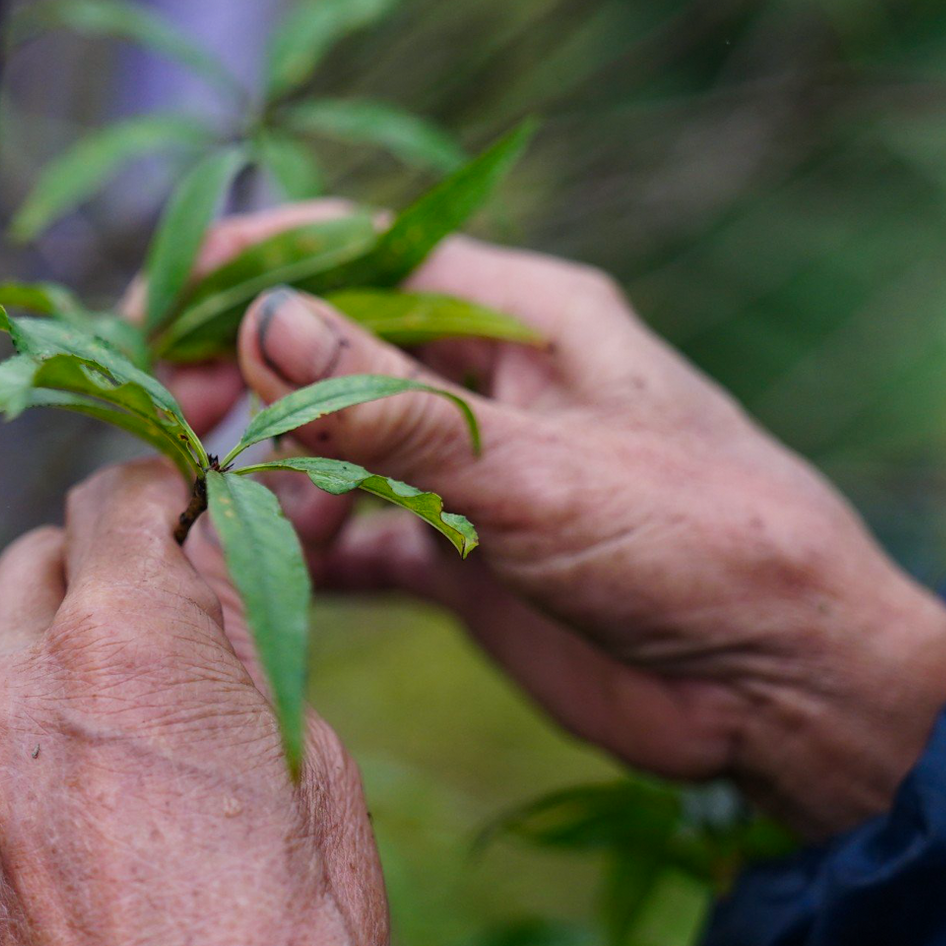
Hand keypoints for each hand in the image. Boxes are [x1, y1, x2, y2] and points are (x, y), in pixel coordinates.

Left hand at [0, 461, 385, 945]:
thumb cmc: (294, 942)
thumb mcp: (309, 756)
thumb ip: (242, 637)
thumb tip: (210, 568)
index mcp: (121, 638)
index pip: (118, 496)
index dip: (164, 494)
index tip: (187, 510)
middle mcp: (7, 689)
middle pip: (35, 564)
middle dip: (97, 573)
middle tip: (162, 621)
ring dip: (52, 676)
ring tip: (129, 753)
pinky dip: (21, 774)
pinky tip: (89, 845)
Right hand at [170, 204, 945, 839]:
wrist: (787, 689)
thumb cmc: (701, 542)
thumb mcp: (539, 471)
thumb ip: (392, 410)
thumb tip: (261, 321)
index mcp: (521, 317)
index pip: (361, 256)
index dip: (254, 268)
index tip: (158, 312)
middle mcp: (486, 383)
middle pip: (328, 352)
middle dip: (242, 381)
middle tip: (173, 432)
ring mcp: (472, 473)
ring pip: (332, 450)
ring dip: (269, 477)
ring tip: (213, 514)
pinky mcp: (466, 559)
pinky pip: (359, 538)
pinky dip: (307, 552)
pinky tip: (265, 574)